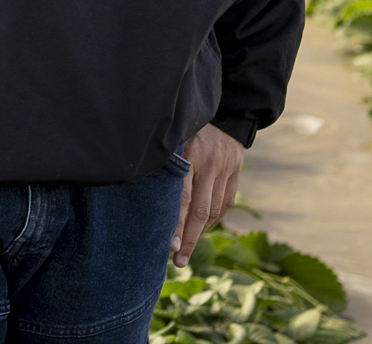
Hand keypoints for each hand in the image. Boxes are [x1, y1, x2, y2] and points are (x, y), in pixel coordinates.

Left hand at [172, 123, 243, 266]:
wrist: (223, 109)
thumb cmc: (183, 121)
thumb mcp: (169, 133)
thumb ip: (159, 156)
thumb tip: (135, 178)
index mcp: (190, 154)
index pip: (183, 198)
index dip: (176, 223)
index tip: (168, 245)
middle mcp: (210, 164)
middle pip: (200, 211)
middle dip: (188, 239)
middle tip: (178, 262)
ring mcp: (226, 169)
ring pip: (215, 210)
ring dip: (201, 233)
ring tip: (186, 252)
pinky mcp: (236, 173)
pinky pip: (225, 203)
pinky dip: (213, 220)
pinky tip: (200, 230)